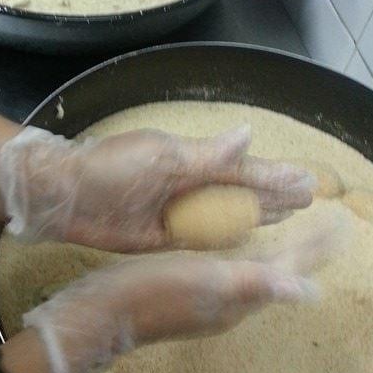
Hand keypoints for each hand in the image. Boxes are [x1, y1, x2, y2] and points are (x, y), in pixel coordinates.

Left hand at [0, 125, 314, 251]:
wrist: (63, 197)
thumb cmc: (109, 170)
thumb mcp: (160, 158)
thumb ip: (206, 155)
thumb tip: (249, 134)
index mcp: (191, 160)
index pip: (244, 170)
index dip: (276, 176)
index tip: (308, 180)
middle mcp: (188, 185)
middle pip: (241, 191)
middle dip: (274, 194)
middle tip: (309, 198)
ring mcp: (176, 212)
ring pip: (226, 215)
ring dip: (256, 214)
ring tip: (287, 214)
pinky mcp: (161, 237)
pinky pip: (202, 238)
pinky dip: (224, 238)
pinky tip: (243, 238)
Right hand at [23, 227, 330, 372]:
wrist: (98, 317)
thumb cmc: (149, 293)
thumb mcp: (203, 283)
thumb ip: (254, 284)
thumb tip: (310, 294)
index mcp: (237, 298)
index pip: (288, 272)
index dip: (314, 250)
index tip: (340, 223)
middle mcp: (228, 304)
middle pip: (277, 273)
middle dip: (302, 250)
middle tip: (325, 223)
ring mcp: (206, 302)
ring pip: (255, 274)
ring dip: (278, 252)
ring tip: (293, 232)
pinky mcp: (185, 294)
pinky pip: (231, 272)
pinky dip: (247, 254)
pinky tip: (236, 244)